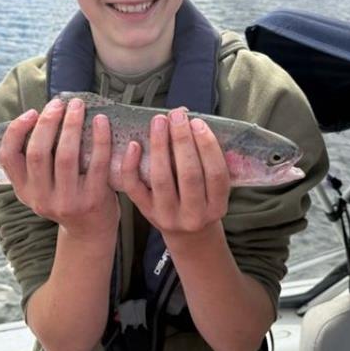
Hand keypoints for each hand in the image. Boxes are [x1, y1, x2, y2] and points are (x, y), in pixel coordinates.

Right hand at [0, 97, 118, 238]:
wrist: (91, 231)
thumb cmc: (67, 196)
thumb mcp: (42, 185)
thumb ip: (37, 160)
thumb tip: (42, 114)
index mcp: (24, 191)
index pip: (7, 157)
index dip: (16, 131)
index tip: (32, 112)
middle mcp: (40, 199)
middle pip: (37, 153)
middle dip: (47, 122)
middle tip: (59, 103)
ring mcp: (67, 202)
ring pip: (65, 156)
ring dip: (71, 125)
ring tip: (77, 106)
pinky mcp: (93, 200)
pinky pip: (96, 163)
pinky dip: (99, 138)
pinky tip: (101, 121)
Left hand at [118, 108, 229, 240]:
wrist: (187, 234)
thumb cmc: (202, 200)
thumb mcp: (215, 188)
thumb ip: (210, 160)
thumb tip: (194, 122)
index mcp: (216, 207)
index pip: (216, 175)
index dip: (208, 147)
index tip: (198, 122)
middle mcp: (193, 215)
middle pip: (189, 175)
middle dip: (182, 141)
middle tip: (177, 116)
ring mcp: (167, 215)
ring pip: (162, 179)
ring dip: (160, 146)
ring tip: (159, 122)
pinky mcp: (145, 211)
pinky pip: (135, 187)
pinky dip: (132, 165)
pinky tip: (135, 144)